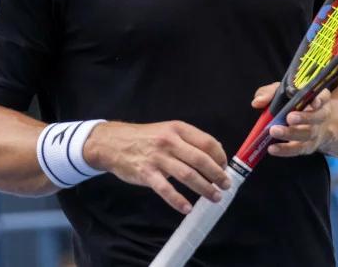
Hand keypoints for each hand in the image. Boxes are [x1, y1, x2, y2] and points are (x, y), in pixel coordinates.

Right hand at [84, 121, 229, 214]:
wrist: (112, 142)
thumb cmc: (145, 138)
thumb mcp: (168, 130)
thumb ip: (189, 140)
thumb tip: (216, 151)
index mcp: (178, 129)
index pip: (207, 142)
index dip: (220, 156)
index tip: (225, 167)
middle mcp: (170, 142)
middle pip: (201, 160)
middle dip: (217, 175)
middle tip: (225, 185)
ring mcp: (157, 158)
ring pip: (187, 175)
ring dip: (204, 188)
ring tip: (214, 197)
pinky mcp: (146, 173)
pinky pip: (165, 189)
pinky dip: (178, 200)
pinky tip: (187, 208)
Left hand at [252, 83, 333, 156]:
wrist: (314, 125)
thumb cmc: (296, 105)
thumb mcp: (284, 93)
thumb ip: (271, 93)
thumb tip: (257, 102)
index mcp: (318, 99)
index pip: (323, 97)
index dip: (319, 100)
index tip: (313, 103)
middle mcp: (321, 115)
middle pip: (317, 117)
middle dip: (304, 118)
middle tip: (289, 117)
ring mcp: (316, 132)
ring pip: (308, 134)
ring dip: (291, 134)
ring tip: (275, 131)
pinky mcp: (308, 146)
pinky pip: (298, 149)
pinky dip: (285, 149)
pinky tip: (272, 148)